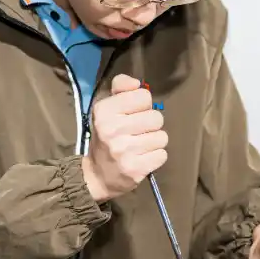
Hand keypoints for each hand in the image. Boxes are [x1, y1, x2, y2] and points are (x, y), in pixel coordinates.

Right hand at [81, 74, 167, 202]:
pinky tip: (142, 158)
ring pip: (162, 137)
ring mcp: (124, 151)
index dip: (142, 105)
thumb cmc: (106, 137)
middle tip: (137, 133)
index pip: (143, 96)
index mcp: (104, 111)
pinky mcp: (135, 169)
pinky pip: (162, 155)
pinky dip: (155, 157)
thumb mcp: (106, 108)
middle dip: (151, 125)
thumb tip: (137, 83)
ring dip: (154, 142)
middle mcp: (112, 129)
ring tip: (140, 146)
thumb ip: (121, 88)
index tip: (133, 114)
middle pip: (156, 117)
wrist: (97, 175)